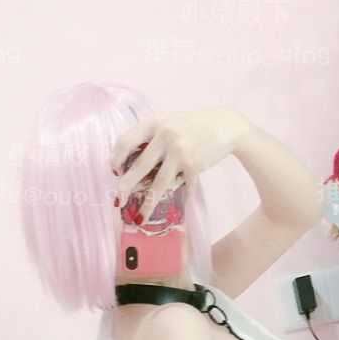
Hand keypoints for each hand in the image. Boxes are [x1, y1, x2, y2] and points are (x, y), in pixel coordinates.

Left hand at [112, 109, 251, 222]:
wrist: (224, 126)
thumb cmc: (193, 126)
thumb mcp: (168, 122)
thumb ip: (150, 136)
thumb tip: (129, 163)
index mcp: (154, 122)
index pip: (126, 141)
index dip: (116, 158)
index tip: (114, 171)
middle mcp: (165, 135)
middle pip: (139, 166)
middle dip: (125, 186)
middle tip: (118, 200)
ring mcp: (180, 151)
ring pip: (158, 184)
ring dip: (148, 204)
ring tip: (140, 217)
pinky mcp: (193, 165)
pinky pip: (181, 187)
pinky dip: (178, 199)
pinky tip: (175, 211)